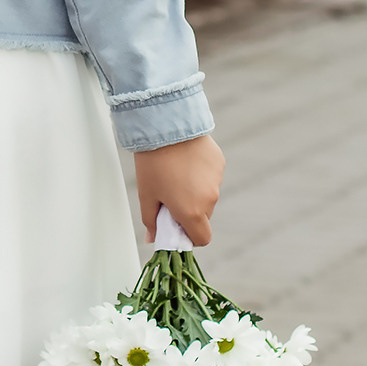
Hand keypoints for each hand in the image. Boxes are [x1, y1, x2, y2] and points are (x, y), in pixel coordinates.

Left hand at [133, 134, 224, 248]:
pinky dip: (200, 176)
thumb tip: (152, 239)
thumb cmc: (153, 163)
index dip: (189, 237)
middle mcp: (210, 199)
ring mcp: (217, 180)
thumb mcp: (146, 195)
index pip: (202, 238)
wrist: (167, 126)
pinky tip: (185, 161)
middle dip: (188, 212)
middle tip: (169, 196)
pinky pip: (211, 178)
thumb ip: (151, 221)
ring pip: (207, 196)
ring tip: (175, 173)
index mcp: (191, 212)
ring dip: (195, 192)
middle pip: (203, 217)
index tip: (175, 226)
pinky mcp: (220, 163)